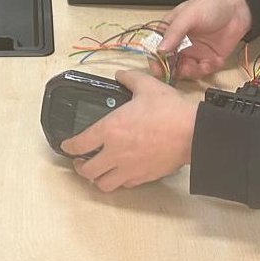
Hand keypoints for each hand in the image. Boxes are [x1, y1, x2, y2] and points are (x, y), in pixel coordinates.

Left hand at [62, 69, 196, 192]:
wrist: (193, 133)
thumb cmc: (169, 110)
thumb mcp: (147, 86)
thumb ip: (129, 79)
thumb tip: (120, 75)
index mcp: (110, 130)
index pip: (80, 143)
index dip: (69, 146)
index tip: (66, 146)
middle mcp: (115, 153)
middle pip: (87, 170)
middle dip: (80, 167)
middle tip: (81, 161)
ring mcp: (129, 169)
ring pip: (103, 184)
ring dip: (97, 178)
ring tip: (98, 171)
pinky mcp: (143, 177)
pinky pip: (124, 185)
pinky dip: (118, 181)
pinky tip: (121, 172)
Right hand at [158, 0, 252, 79]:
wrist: (238, 10)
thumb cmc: (211, 6)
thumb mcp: (189, 15)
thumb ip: (174, 32)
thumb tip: (160, 49)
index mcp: (170, 30)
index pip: (156, 48)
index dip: (156, 60)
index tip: (158, 69)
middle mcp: (180, 43)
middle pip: (169, 64)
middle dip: (175, 70)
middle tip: (184, 70)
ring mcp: (194, 52)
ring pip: (185, 71)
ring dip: (192, 72)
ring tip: (202, 65)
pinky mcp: (208, 59)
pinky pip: (203, 72)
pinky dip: (207, 70)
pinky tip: (215, 61)